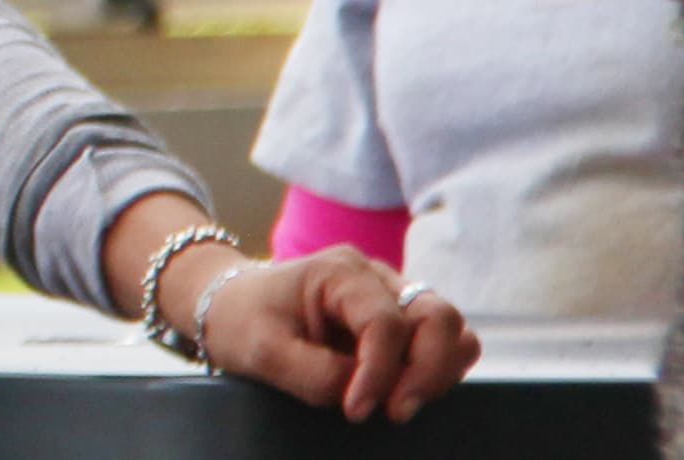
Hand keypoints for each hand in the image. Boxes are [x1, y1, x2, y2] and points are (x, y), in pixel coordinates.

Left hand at [192, 247, 478, 422]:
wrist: (231, 307)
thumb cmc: (243, 321)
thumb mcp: (262, 351)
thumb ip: (313, 374)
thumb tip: (361, 393)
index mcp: (341, 271)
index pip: (385, 323)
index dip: (379, 373)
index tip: (355, 410)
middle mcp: (377, 277)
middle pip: (439, 318)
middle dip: (427, 371)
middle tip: (394, 412)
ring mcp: (394, 296)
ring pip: (452, 330)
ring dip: (438, 372)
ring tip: (399, 403)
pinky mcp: (402, 320)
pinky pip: (443, 343)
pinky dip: (437, 370)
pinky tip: (401, 392)